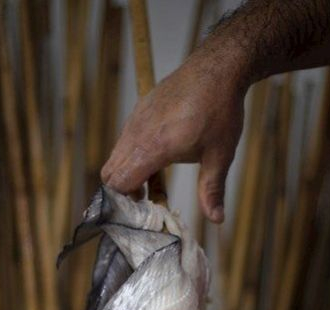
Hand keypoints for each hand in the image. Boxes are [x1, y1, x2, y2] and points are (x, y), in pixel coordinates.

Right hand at [100, 52, 247, 223]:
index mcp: (154, 148)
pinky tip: (156, 160)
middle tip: (146, 205)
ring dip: (128, 175)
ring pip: (116, 157)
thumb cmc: (220, 111)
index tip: (142, 216)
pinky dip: (132, 157)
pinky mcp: (138, 111)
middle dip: (122, 193)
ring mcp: (135, 120)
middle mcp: (137, 134)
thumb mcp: (220, 155)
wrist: (217, 69)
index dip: (124, 204)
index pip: (118, 183)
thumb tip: (216, 219)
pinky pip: (124, 141)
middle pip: (109, 174)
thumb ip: (212, 190)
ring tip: (155, 184)